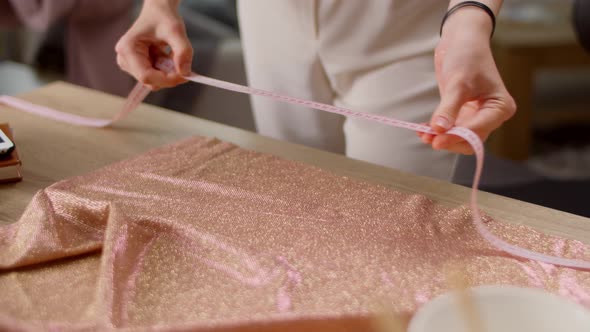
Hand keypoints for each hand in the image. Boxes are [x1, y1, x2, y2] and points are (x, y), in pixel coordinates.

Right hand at [115, 0, 192, 89]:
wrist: (159, 10)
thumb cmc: (163, 16)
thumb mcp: (176, 31)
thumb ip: (183, 51)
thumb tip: (186, 73)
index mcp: (127, 49)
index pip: (146, 76)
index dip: (167, 79)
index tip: (185, 75)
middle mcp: (124, 59)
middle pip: (150, 80)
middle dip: (169, 76)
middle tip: (184, 65)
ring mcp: (130, 64)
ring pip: (154, 80)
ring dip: (168, 72)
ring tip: (173, 54)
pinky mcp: (137, 66)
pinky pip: (156, 76)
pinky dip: (167, 70)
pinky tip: (168, 56)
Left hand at [418, 8, 515, 153]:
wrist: (462, 40)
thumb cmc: (467, 56)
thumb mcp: (458, 83)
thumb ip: (449, 108)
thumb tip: (439, 130)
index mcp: (500, 107)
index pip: (478, 132)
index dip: (457, 138)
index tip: (437, 140)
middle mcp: (491, 115)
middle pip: (470, 140)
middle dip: (449, 140)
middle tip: (429, 138)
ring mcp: (477, 115)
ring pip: (459, 137)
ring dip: (442, 138)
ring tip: (423, 135)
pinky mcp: (463, 113)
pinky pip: (451, 128)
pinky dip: (438, 131)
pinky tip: (424, 130)